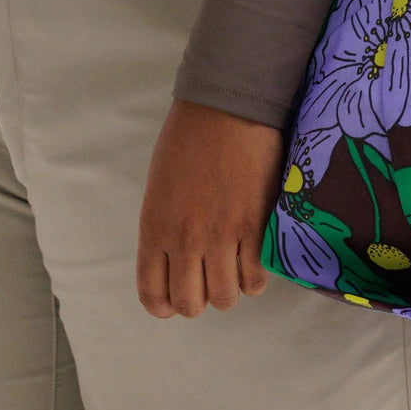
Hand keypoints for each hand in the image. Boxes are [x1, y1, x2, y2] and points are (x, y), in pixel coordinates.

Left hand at [137, 96, 286, 318]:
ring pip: (226, 297)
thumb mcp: (161, 186)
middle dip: (201, 299)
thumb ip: (166, 225)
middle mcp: (184, 239)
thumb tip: (180, 256)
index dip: (167, 305)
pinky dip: (257, 277)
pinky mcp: (256, 224)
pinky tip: (257, 259)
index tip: (178, 298)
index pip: (153, 294)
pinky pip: (257, 276)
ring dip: (231, 289)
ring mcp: (221, 234)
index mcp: (154, 228)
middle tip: (212, 280)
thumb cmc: (190, 135)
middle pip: (190, 304)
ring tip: (237, 269)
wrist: (227, 104)